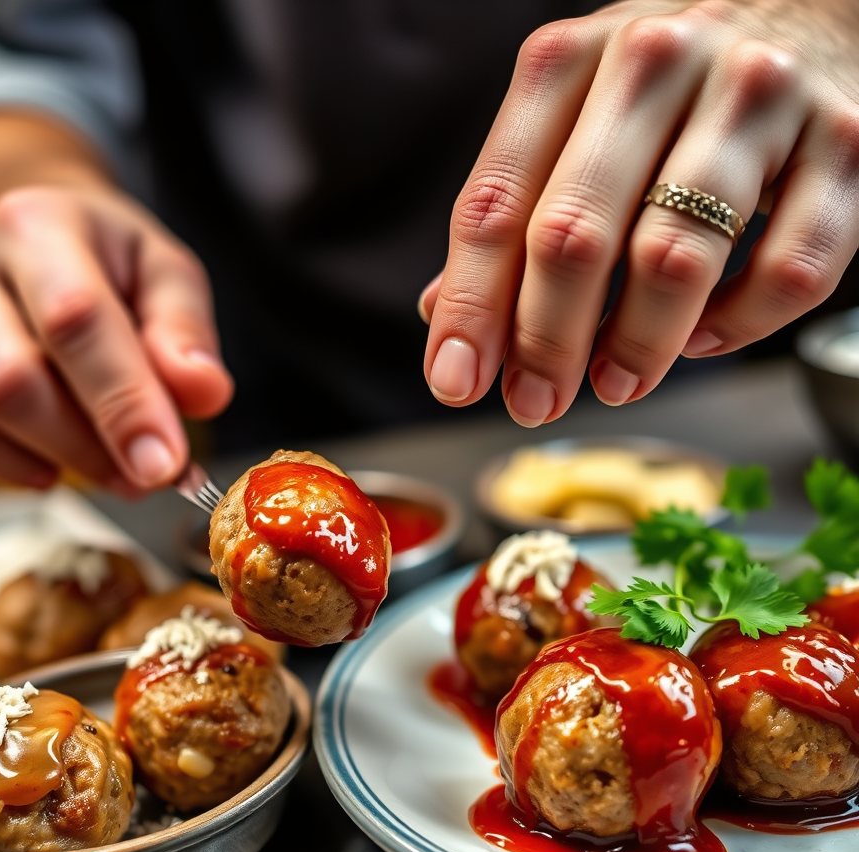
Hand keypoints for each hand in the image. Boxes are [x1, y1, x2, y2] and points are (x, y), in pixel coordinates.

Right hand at [0, 182, 231, 492]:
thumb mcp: (165, 274)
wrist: (34, 238)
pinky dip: (11, 468)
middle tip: (150, 474)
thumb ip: (186, 331)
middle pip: (13, 380)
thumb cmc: (106, 262)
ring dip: (58, 460)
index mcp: (37, 225)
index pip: (76, 321)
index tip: (164, 463)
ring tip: (115, 468)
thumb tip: (203, 392)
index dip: (123, 402)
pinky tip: (56, 461)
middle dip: (91, 446)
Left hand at [421, 0, 858, 424]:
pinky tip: (704, 337)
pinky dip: (740, 327)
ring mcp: (755, 97)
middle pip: (574, 236)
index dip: (470, 307)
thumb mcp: (569, 127)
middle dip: (545, 343)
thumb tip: (444, 318)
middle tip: (533, 402)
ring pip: (676, 259)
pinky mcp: (844, 139)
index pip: (495, 204)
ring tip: (614, 383)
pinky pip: (789, 269)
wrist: (808, 13)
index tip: (457, 382)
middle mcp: (655, 64)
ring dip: (636, 348)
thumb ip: (512, 215)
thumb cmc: (662, 96)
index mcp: (566, 63)